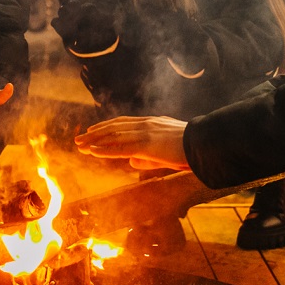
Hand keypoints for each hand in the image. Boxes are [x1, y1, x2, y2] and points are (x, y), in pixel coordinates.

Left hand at [75, 115, 190, 170]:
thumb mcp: (167, 150)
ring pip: (114, 137)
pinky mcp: (146, 144)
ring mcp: (145, 133)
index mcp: (152, 122)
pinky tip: (93, 152)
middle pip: (114, 128)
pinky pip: (121, 148)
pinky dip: (105, 150)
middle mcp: (146, 124)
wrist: (205, 143)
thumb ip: (149, 156)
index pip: (123, 122)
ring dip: (95, 141)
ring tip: (80, 146)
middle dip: (95, 133)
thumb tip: (133, 162)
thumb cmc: (191, 148)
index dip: (106, 126)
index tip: (93, 130)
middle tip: (79, 139)